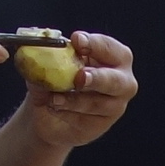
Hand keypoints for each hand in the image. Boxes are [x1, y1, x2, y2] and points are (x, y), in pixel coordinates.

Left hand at [17, 32, 137, 154]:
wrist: (49, 108)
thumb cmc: (59, 77)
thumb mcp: (52, 64)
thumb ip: (50, 57)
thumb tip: (41, 52)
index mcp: (115, 57)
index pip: (111, 48)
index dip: (95, 44)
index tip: (76, 40)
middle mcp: (122, 81)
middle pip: (115, 81)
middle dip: (97, 78)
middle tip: (80, 76)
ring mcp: (115, 106)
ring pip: (97, 104)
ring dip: (73, 100)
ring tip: (54, 98)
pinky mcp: (101, 125)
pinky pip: (85, 120)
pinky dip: (66, 113)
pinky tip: (54, 108)